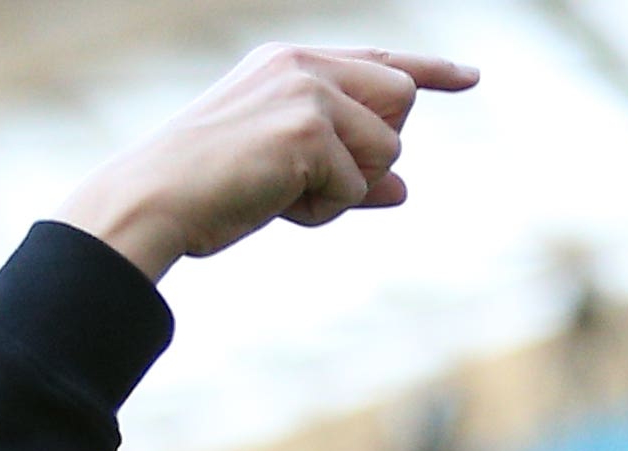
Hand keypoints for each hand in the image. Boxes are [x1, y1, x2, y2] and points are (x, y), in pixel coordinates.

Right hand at [54, 44, 478, 278]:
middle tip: (312, 178)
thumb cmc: (208, 192)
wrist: (155, 201)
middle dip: (375, 152)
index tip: (471, 77)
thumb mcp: (285, 176)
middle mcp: (303, 64)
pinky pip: (357, 187)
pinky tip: (276, 204)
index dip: (432, 72)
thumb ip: (348, 173)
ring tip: (282, 194)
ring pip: (387, 149)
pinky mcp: (310, 130)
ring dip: (347, 189)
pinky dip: (323, 211)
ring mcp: (308, 92)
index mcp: (290, 63)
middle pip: (401, 103)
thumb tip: (404, 190)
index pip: (380, 61)